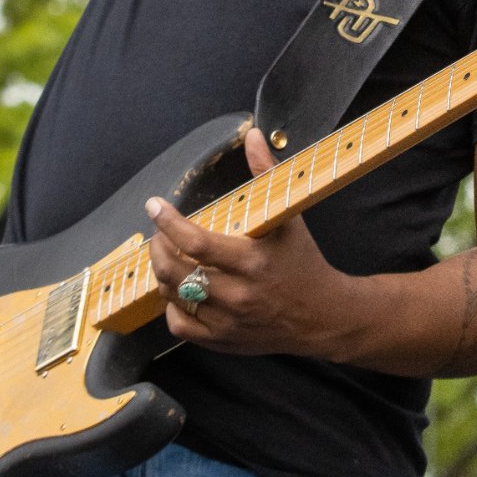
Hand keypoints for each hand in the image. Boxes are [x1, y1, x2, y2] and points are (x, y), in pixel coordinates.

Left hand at [147, 130, 355, 357]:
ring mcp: (228, 321)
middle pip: (176, 271)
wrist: (322, 316)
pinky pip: (181, 325)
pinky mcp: (222, 341)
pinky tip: (178, 289)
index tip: (155, 205)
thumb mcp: (288, 218)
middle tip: (157, 232)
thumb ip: (266, 174)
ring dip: (162, 272)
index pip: (195, 242)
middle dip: (157, 247)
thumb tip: (253, 136)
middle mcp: (237, 294)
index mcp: (252, 261)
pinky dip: (171, 305)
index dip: (168, 222)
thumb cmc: (303, 261)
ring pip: (174, 297)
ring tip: (165, 255)